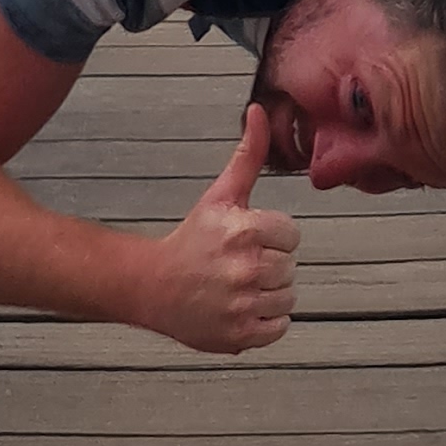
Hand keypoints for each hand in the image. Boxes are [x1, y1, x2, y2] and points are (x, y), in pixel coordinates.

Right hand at [146, 106, 298, 353]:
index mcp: (245, 230)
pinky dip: (265, 322)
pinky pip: (279, 328)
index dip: (272, 235)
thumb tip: (258, 110)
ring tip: (240, 285)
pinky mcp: (240, 335)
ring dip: (269, 293)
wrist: (153, 285)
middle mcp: (245, 268)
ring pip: (287, 298)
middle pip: (290, 268)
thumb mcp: (221, 194)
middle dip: (269, 264)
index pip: (292, 235)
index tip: (248, 238)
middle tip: (239, 262)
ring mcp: (242, 305)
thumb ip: (248, 154)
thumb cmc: (192, 238)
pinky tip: (241, 307)